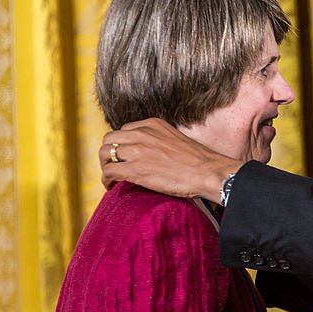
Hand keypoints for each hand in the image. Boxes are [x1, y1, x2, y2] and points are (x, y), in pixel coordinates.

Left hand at [100, 118, 242, 200]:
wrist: (208, 172)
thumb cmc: (199, 161)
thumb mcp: (176, 139)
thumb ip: (160, 141)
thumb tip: (152, 155)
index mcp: (153, 124)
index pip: (125, 130)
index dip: (122, 145)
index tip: (125, 156)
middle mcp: (142, 134)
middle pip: (109, 139)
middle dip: (108, 153)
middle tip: (113, 166)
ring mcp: (137, 151)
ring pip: (104, 153)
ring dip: (104, 166)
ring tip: (111, 177)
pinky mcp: (135, 169)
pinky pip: (109, 172)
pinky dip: (106, 180)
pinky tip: (111, 187)